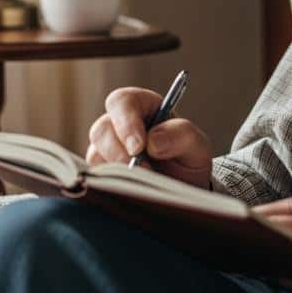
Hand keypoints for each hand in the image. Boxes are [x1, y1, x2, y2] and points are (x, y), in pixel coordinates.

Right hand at [86, 86, 213, 189]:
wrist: (182, 191)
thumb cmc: (188, 160)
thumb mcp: (197, 146)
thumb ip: (182, 135)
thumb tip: (153, 140)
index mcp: (143, 107)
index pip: (123, 101)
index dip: (126, 122)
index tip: (138, 147)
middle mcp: (119, 125)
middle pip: (102, 129)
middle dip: (119, 152)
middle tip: (142, 170)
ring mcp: (106, 150)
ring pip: (95, 155)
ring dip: (118, 171)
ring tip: (144, 182)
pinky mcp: (101, 173)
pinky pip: (94, 178)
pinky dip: (111, 185)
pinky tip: (131, 190)